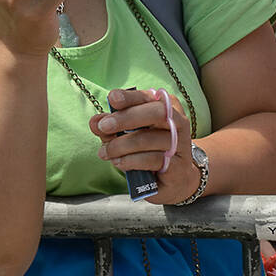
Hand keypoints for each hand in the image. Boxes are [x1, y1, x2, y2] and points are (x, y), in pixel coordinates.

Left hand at [91, 88, 198, 204]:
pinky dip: (132, 160)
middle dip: (127, 118)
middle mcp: (178, 122)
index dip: (130, 97)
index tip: (112, 98)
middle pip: (156, 112)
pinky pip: (153, 159)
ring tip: (105, 152)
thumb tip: (95, 122)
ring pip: (150, 138)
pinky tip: (119, 162)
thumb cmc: (150, 150)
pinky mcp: (178, 165)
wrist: (175, 178)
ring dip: (122, 145)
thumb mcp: (128, 135)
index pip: (149, 96)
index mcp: (166, 107)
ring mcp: (180, 144)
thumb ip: (112, 128)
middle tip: (104, 126)